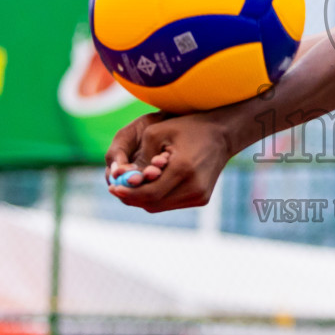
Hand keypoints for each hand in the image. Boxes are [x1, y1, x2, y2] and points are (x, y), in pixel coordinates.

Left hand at [106, 112, 233, 212]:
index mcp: (184, 169)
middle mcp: (194, 188)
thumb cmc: (187, 128)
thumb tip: (124, 181)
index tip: (112, 188)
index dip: (128, 193)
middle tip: (115, 189)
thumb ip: (140, 158)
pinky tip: (148, 185)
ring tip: (129, 186)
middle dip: (132, 197)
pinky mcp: (201, 199)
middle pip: (153, 203)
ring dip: (143, 198)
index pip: (149, 193)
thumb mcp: (157, 132)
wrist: (222, 134)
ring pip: (161, 206)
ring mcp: (200, 196)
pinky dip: (157, 197)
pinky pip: (171, 203)